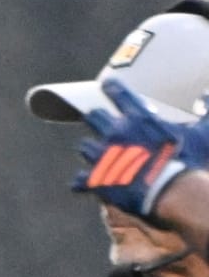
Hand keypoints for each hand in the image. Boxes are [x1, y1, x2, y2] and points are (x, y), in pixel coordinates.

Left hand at [73, 79, 208, 218]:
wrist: (173, 193)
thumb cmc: (190, 161)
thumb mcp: (207, 131)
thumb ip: (208, 108)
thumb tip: (207, 93)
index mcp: (140, 119)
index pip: (119, 94)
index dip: (112, 87)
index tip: (107, 84)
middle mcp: (116, 133)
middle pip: (94, 116)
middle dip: (96, 117)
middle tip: (98, 118)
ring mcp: (103, 157)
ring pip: (85, 147)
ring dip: (92, 150)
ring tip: (99, 155)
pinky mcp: (96, 180)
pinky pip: (80, 180)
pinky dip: (83, 182)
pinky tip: (84, 184)